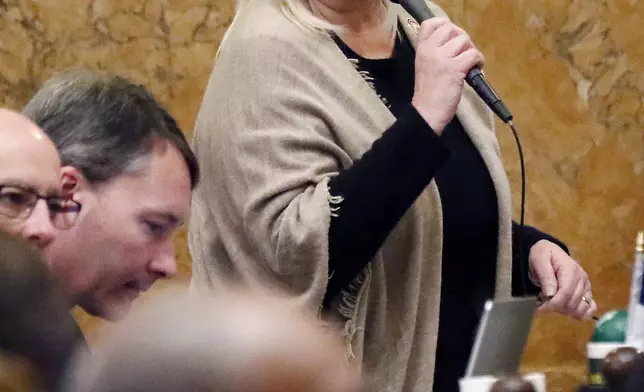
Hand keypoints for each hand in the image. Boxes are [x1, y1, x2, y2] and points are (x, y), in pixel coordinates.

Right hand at [411, 18, 483, 133]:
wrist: (426, 112)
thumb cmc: (427, 92)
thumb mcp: (424, 66)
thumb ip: (434, 52)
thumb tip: (456, 43)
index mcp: (421, 49)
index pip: (431, 23)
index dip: (445, 25)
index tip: (451, 38)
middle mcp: (430, 50)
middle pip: (452, 28)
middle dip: (462, 39)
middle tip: (463, 53)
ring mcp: (443, 58)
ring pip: (465, 40)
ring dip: (471, 51)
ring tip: (469, 64)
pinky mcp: (455, 69)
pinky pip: (473, 54)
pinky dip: (479, 61)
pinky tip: (475, 70)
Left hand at [528, 240, 596, 319]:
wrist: (549, 252)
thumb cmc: (543, 255)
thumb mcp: (539, 261)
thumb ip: (545, 277)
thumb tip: (551, 295)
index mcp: (571, 270)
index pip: (566, 293)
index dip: (554, 304)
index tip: (541, 308)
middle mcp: (582, 279)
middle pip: (573, 303)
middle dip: (556, 308)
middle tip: (542, 303)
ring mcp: (586, 286)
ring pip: (581, 308)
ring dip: (565, 311)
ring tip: (553, 303)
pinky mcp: (587, 292)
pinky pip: (590, 308)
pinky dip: (579, 313)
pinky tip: (567, 311)